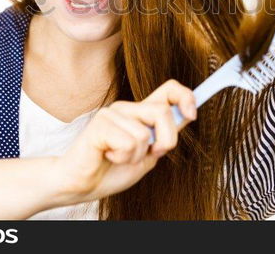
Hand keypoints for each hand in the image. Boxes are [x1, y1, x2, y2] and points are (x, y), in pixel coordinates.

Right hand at [56, 79, 196, 203]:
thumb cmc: (112, 170)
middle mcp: (127, 108)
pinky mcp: (100, 124)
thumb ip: (164, 135)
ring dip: (136, 156)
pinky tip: (107, 156)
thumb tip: (188, 114)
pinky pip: (129, 143)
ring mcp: (112, 113)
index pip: (169, 89)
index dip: (186, 96)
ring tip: (118, 157)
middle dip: (165, 140)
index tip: (192, 114)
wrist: (81, 185)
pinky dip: (122, 158)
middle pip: (162, 111)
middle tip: (149, 154)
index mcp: (140, 113)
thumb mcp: (148, 154)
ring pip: (145, 133)